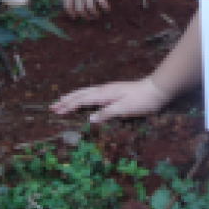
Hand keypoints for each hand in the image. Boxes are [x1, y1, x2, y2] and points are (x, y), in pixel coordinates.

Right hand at [51, 77, 168, 122]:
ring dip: (72, 97)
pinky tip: (83, 98)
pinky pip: (91, 93)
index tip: (56, 111)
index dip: (68, 106)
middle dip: (66, 100)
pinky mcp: (113, 92)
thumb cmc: (142, 100)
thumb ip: (107, 113)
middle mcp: (103, 90)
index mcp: (104, 94)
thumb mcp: (124, 109)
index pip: (82, 100)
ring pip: (85, 92)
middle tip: (52, 106)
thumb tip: (89, 119)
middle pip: (80, 94)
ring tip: (62, 100)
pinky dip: (82, 96)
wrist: (156, 90)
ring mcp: (108, 90)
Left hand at [63, 0, 108, 17]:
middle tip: (87, 18)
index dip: (72, 14)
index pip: (68, 7)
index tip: (75, 17)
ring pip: (91, 8)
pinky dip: (105, 7)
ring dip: (94, 14)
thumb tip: (70, 2)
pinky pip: (101, 2)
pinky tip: (107, 9)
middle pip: (80, 10)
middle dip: (84, 16)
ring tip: (96, 16)